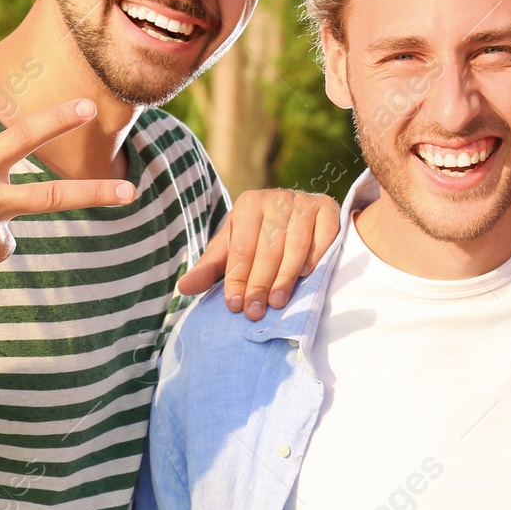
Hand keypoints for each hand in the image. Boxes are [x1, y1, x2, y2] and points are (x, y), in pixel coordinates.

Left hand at [177, 189, 340, 318]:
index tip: (235, 306)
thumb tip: (183, 289)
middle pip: (268, 247)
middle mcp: (276, 198)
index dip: (237, 278)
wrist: (296, 212)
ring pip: (296, 243)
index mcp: (249, 204)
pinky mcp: (327, 208)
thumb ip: (210, 268)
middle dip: (260, 283)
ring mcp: (304, 201)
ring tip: (278, 302)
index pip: (242, 247)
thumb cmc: (259, 235)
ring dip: (286, 276)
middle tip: (256, 311)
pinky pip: (324, 234)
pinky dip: (316, 255)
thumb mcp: (232, 248)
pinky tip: (306, 274)